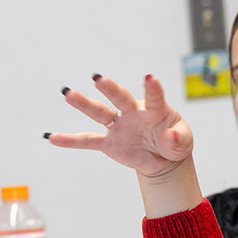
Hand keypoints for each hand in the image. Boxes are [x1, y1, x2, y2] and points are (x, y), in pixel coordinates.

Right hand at [48, 74, 193, 178]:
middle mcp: (133, 112)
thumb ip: (178, 139)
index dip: (152, 88)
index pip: (154, 97)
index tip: (149, 78)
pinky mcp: (110, 142)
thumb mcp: (183, 142)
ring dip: (85, 104)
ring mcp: (119, 126)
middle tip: (99, 79)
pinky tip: (53, 138)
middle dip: (111, 89)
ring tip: (68, 94)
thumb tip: (169, 137)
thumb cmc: (174, 142)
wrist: (163, 158)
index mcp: (155, 109)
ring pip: (100, 113)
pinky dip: (71, 141)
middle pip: (120, 99)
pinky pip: (88, 140)